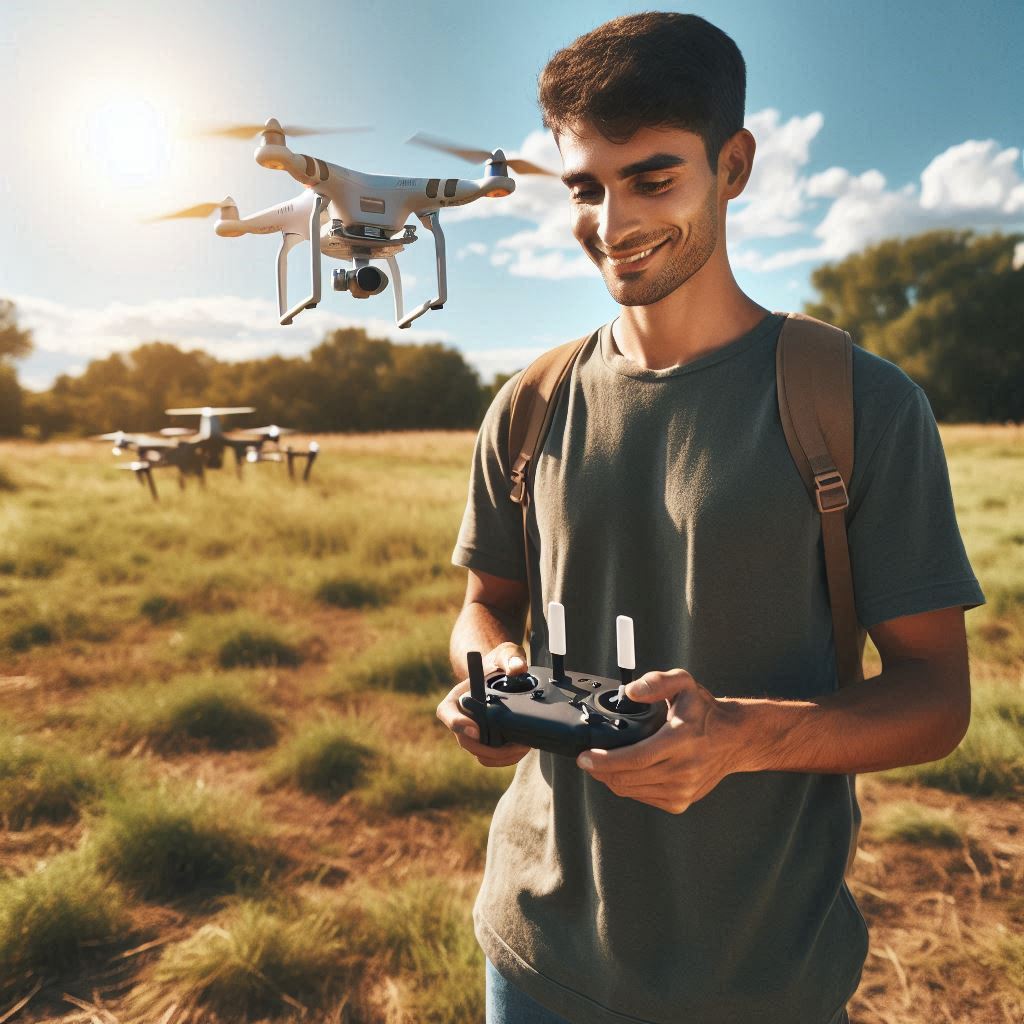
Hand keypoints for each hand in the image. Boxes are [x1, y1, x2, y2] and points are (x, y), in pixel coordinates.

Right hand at [436, 642, 532, 767]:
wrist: (502, 676)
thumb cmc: (499, 663)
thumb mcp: (506, 654)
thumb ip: (511, 658)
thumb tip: (518, 669)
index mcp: (457, 699)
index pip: (448, 715)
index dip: (459, 725)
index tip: (478, 729)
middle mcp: (460, 719)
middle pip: (467, 742)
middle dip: (491, 749)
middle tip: (517, 745)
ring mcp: (471, 734)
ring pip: (480, 755)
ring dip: (501, 757)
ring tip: (524, 747)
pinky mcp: (485, 744)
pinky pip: (490, 759)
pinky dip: (506, 759)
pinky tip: (522, 749)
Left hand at [576, 669, 741, 813]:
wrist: (734, 739)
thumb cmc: (704, 710)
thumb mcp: (683, 683)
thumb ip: (656, 682)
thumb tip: (631, 692)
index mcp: (680, 739)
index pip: (635, 758)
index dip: (604, 760)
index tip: (584, 757)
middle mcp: (683, 768)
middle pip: (627, 778)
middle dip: (600, 771)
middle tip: (587, 760)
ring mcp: (683, 789)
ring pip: (631, 791)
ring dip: (611, 779)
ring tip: (602, 765)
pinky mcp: (681, 802)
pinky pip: (642, 797)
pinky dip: (628, 787)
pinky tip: (625, 773)